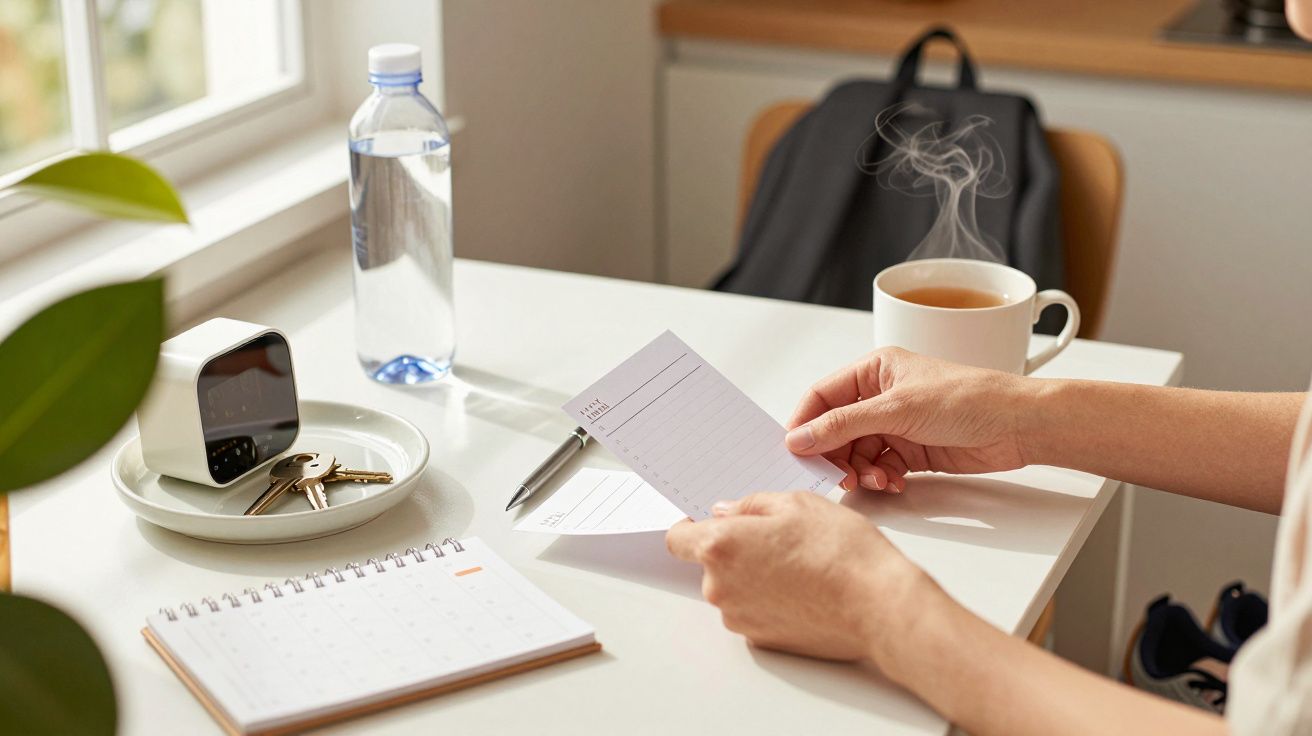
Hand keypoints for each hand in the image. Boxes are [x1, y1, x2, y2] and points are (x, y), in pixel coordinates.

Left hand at [665, 491, 928, 660]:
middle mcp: (721, 588)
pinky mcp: (762, 641)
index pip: (678, 539)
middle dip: (736, 550)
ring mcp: (740, 618)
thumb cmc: (841, 551)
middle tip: (778, 537)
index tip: (707, 521)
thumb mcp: (796, 503)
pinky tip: (804, 588)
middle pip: (711, 565)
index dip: (691, 527)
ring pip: (734, 589)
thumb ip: (751, 505)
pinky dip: (770, 600)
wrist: (877, 604)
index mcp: (721, 547)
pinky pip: (754, 612)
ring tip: (799, 564)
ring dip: (753, 576)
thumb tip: (728, 512)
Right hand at [785, 347, 1035, 492]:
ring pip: (857, 453)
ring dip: (861, 470)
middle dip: (835, 455)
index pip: (822, 396)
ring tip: (877, 480)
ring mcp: (897, 424)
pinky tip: (894, 482)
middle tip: (838, 476)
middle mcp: (881, 395)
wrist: (1017, 425)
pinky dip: (881, 478)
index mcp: (874, 370)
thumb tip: (800, 437)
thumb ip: (844, 425)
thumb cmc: (968, 398)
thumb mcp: (897, 409)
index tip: (795, 452)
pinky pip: (880, 467)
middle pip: (836, 430)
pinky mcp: (913, 450)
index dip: (805, 424)